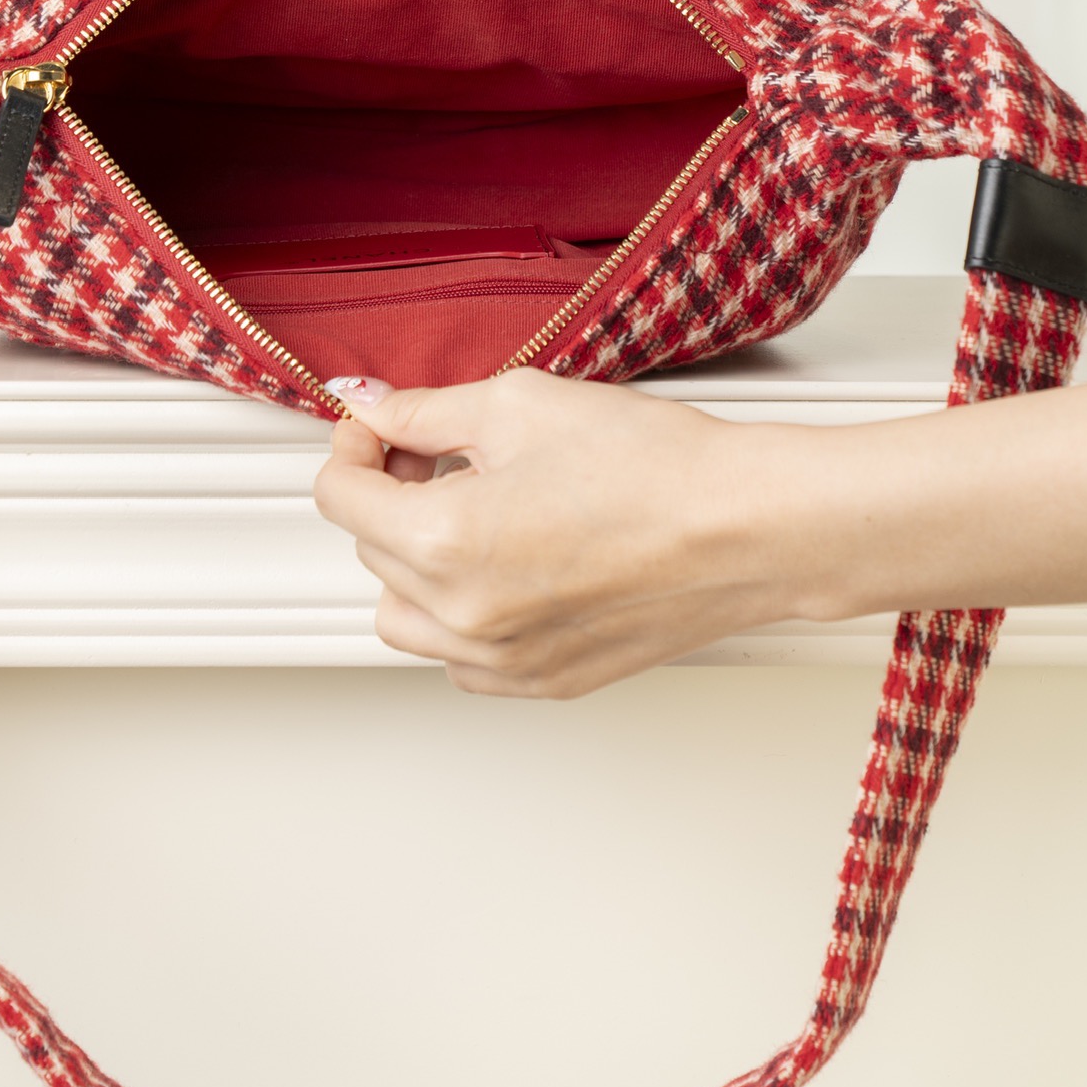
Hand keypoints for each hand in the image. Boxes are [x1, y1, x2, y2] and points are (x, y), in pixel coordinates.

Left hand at [313, 368, 787, 697]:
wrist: (747, 526)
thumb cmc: (653, 466)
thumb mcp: (516, 405)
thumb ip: (424, 412)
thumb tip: (372, 410)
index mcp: (442, 543)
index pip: (340, 497)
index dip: (356, 445)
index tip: (383, 427)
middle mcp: (462, 617)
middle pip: (371, 551)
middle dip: (391, 494)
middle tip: (438, 452)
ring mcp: (503, 661)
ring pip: (404, 617)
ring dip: (414, 563)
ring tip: (471, 510)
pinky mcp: (545, 681)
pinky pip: (461, 656)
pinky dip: (461, 613)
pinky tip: (508, 561)